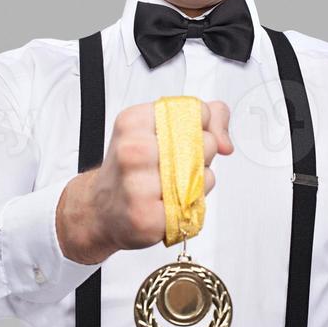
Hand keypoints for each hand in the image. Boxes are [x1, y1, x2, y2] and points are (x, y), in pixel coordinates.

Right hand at [56, 99, 233, 263]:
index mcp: (134, 121)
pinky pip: (192, 205)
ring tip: (170, 186)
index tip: (187, 137)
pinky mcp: (146, 215)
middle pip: (204, 143)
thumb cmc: (133, 170)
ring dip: (196, 184)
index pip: (196, 111)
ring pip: (202, 176)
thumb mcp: (159, 130)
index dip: (202, 126)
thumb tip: (225, 141)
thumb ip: (203, 119)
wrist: (102, 209)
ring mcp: (137, 184)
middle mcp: (133, 150)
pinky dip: (188, 207)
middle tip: (175, 166)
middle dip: (201, 157)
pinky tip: (166, 204)